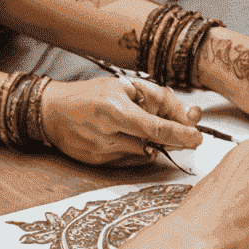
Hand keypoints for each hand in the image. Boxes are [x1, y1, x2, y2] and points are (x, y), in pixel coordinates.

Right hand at [41, 76, 201, 165]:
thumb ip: (155, 98)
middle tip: (186, 135)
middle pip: (153, 144)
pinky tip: (126, 136)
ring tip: (140, 126)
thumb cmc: (89, 94)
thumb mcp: (123, 86)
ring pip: (142, 152)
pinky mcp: (96, 162)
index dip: (181, 134)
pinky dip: (134, 148)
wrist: (51, 111)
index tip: (197, 136)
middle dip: (173, 140)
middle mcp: (108, 133)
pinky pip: (127, 158)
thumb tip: (183, 114)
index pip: (157, 128)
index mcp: (116, 109)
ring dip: (152, 143)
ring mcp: (101, 151)